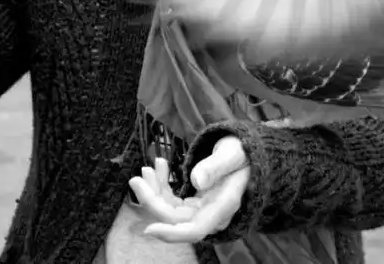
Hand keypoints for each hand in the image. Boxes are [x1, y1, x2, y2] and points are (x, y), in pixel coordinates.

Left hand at [129, 136, 250, 243]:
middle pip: (176, 219)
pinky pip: (174, 201)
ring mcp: (203, 210)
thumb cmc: (242, 151)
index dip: (172, 234)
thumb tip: (197, 181)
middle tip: (137, 178)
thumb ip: (216, 166)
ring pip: (171, 210)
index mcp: (225, 204)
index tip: (149, 229)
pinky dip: (162, 186)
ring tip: (147, 168)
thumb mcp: (231, 153)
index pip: (196, 229)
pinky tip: (159, 167)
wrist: (246, 152)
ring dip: (155, 192)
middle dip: (153, 201)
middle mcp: (213, 213)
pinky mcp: (196, 204)